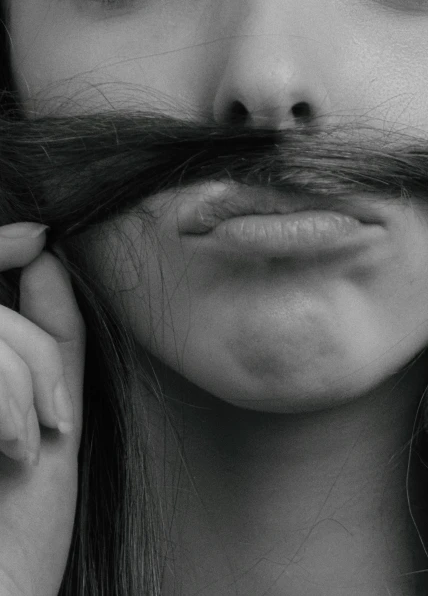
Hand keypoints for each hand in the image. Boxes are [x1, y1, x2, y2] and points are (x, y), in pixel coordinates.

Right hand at [0, 223, 84, 595]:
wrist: (2, 594)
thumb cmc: (20, 522)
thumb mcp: (49, 415)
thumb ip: (49, 333)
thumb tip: (42, 252)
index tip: (40, 238)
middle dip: (32, 351)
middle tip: (52, 417)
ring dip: (24, 380)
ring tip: (25, 445)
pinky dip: (9, 398)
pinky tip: (12, 450)